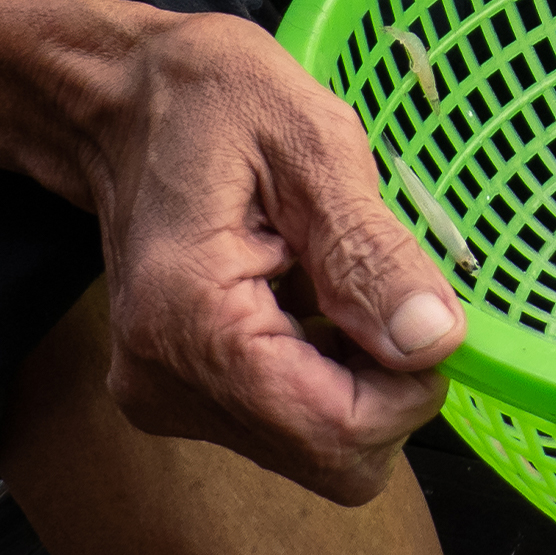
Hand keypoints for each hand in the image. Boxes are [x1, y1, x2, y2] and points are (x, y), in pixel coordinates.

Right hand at [74, 9, 463, 502]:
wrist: (120, 99)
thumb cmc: (210, 99)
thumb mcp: (313, 144)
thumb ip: (371, 253)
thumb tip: (435, 341)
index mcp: (191, 322)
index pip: (336, 433)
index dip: (409, 386)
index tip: (418, 307)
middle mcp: (165, 383)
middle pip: (329, 455)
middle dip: (385, 384)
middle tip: (375, 286)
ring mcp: (164, 396)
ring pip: (313, 446)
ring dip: (354, 375)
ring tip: (327, 277)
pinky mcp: (177, 393)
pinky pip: (285, 420)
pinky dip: (323, 370)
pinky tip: (304, 295)